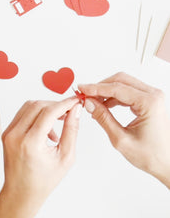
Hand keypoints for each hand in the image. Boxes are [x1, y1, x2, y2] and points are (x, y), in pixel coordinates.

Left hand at [0, 98, 81, 217]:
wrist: (21, 192)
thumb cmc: (43, 180)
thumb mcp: (65, 157)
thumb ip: (71, 130)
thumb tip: (76, 110)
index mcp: (30, 143)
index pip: (49, 112)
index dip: (65, 104)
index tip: (75, 101)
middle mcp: (16, 135)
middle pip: (38, 105)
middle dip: (56, 104)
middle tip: (69, 111)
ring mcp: (8, 133)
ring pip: (29, 106)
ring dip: (46, 108)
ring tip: (58, 121)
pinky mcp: (6, 132)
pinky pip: (22, 114)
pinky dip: (36, 115)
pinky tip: (46, 128)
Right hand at [78, 72, 169, 188]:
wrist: (167, 162)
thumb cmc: (152, 155)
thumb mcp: (121, 139)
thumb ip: (103, 118)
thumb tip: (89, 103)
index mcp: (149, 103)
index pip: (116, 88)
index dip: (95, 88)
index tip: (81, 89)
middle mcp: (153, 96)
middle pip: (120, 80)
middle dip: (100, 86)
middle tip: (85, 94)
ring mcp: (152, 97)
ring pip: (123, 84)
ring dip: (106, 91)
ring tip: (92, 102)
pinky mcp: (149, 102)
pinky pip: (127, 92)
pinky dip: (113, 96)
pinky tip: (103, 105)